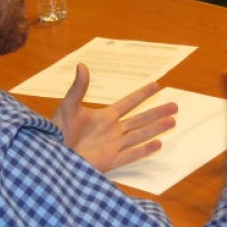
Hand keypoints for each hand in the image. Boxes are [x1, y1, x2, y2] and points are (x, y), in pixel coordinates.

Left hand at [53, 64, 177, 172]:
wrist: (52, 157)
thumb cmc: (56, 132)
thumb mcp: (68, 106)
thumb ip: (78, 88)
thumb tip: (82, 65)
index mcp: (104, 117)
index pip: (128, 103)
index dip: (142, 94)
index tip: (157, 85)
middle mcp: (112, 131)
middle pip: (141, 119)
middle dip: (157, 112)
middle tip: (175, 105)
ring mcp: (113, 146)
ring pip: (140, 135)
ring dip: (156, 128)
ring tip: (173, 121)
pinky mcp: (110, 161)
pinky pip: (131, 155)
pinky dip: (144, 150)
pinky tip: (158, 144)